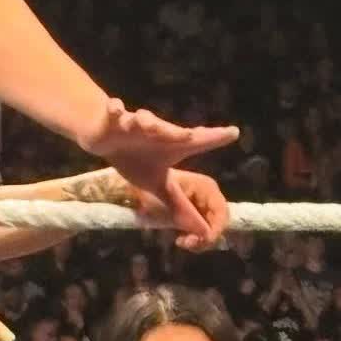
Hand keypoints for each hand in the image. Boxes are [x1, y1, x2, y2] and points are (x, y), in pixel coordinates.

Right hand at [82, 100, 237, 241]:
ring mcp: (135, 122)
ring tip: (145, 123)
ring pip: (142, 119)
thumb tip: (203, 231)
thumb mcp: (158, 185)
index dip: (214, 139)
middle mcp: (156, 131)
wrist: (106, 138)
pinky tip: (116, 110)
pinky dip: (115, 110)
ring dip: (145, 121)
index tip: (233, 133)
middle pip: (168, 131)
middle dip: (176, 134)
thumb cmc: (136, 158)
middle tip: (190, 136)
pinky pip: (114, 111)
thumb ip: (180, 205)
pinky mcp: (114, 118)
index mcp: (170, 145)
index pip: (196, 143)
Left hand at [128, 171, 230, 251]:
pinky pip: (200, 232)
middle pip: (218, 224)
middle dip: (205, 237)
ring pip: (210, 230)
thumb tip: (208, 234)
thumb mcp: (169, 206)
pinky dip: (193, 239)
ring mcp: (202, 207)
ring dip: (198, 240)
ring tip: (180, 242)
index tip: (200, 242)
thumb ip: (190, 219)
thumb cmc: (149, 193)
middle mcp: (209, 197)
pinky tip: (180, 240)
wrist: (132, 193)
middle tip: (185, 243)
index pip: (222, 213)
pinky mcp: (193, 217)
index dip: (215, 230)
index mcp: (207, 188)